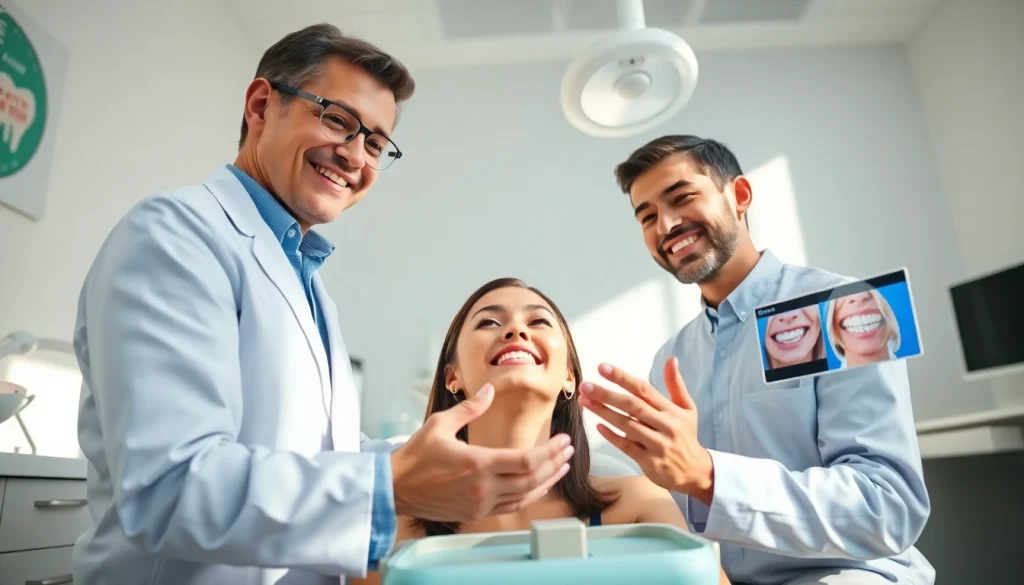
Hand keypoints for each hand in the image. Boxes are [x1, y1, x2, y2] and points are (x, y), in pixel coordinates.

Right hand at [390, 384, 573, 521]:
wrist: (394, 488)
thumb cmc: (414, 456)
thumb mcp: (440, 424)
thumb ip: (470, 408)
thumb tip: (489, 390)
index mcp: (478, 464)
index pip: (526, 460)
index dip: (550, 451)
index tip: (563, 440)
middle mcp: (483, 488)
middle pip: (532, 478)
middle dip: (555, 463)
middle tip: (569, 450)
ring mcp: (481, 504)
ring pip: (526, 496)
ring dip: (548, 480)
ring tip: (562, 466)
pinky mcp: (475, 513)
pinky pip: (512, 507)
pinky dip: (530, 496)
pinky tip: (539, 485)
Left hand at [578, 358, 714, 503]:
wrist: (695, 471)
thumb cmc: (686, 435)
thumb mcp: (687, 408)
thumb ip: (676, 384)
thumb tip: (671, 360)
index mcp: (671, 410)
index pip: (644, 389)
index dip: (622, 378)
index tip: (602, 368)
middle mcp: (665, 425)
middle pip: (632, 406)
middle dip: (607, 395)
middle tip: (585, 386)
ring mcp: (657, 444)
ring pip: (627, 426)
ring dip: (604, 412)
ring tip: (585, 401)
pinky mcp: (649, 462)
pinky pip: (627, 447)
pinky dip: (612, 436)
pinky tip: (598, 426)